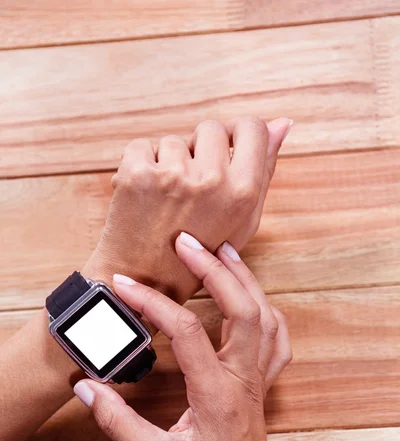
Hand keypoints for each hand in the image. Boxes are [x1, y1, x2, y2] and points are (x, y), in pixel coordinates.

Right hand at [74, 235, 374, 440]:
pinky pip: (276, 338)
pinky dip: (267, 310)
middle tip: (189, 242)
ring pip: (265, 316)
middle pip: (243, 309)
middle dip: (216, 269)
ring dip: (246, 280)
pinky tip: (254, 298)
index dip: (153, 303)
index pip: (187, 332)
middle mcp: (244, 379)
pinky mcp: (262, 385)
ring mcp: (258, 380)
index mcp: (217, 395)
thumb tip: (88, 389)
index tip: (124, 286)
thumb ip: (119, 424)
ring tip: (224, 251)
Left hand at [83, 117, 291, 303]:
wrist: (145, 281)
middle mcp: (211, 180)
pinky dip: (140, 165)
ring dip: (169, 162)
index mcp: (243, 192)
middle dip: (200, 150)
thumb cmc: (199, 253)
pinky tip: (143, 197)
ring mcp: (171, 176)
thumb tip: (283, 123)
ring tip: (166, 201)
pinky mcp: (136, 174)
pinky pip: (143, 146)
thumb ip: (265, 170)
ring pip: (175, 140)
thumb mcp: (244, 220)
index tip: (225, 151)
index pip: (252, 127)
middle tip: (191, 189)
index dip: (237, 136)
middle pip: (211, 128)